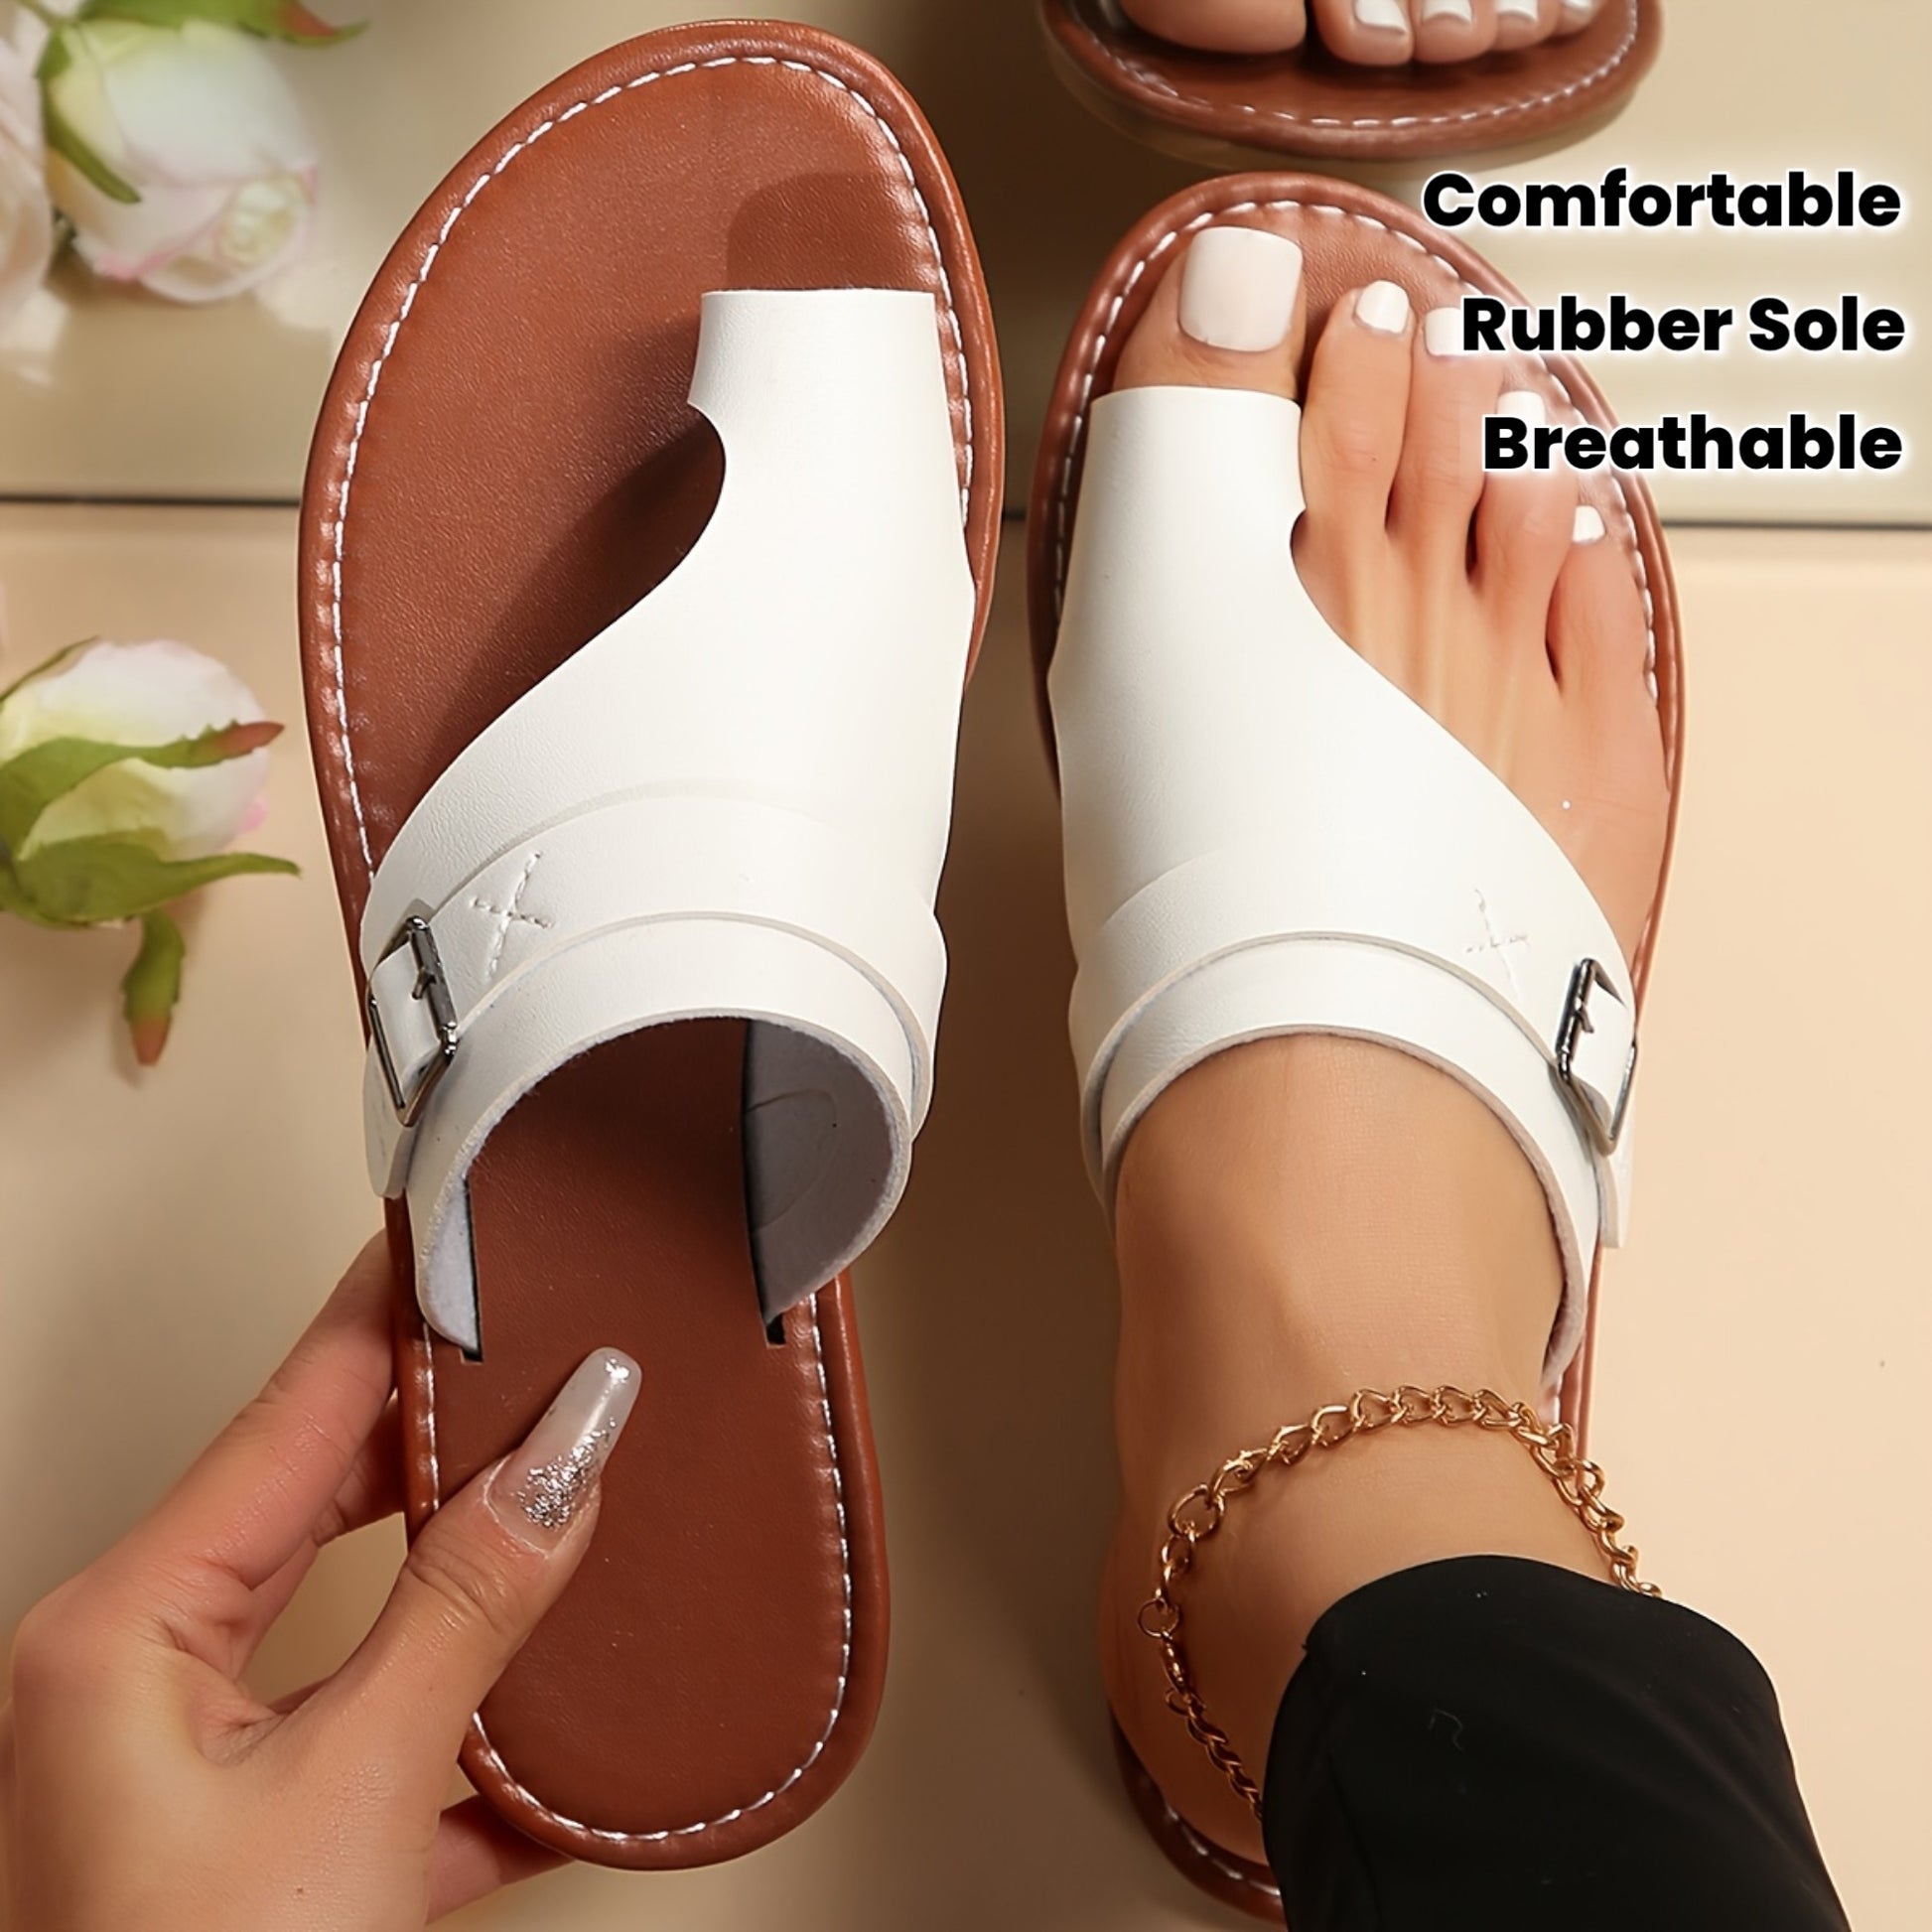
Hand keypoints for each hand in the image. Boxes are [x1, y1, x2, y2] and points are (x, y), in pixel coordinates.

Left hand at [0, 1237, 637, 1930]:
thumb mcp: (349, 1796)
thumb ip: (471, 1609)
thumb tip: (567, 1453)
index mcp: (119, 1632)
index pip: (288, 1413)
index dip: (385, 1315)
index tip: (458, 1232)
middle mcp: (138, 1680)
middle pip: (322, 1503)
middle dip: (444, 1438)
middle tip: (543, 1355)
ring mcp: (196, 1766)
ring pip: (361, 1620)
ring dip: (470, 1584)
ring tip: (564, 1503)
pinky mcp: (257, 1845)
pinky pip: (380, 1735)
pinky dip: (471, 1728)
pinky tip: (551, 1726)